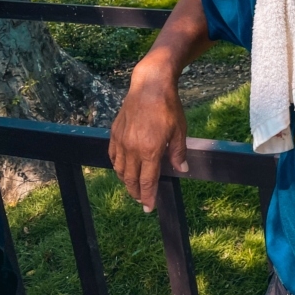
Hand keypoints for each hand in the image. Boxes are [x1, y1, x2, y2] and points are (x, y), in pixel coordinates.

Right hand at [108, 59, 188, 211]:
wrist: (150, 86)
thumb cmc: (168, 107)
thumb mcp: (180, 130)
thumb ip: (178, 152)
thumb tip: (181, 170)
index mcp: (150, 150)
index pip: (147, 181)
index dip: (148, 196)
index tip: (149, 208)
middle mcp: (132, 149)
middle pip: (131, 179)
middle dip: (136, 193)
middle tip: (142, 200)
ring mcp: (121, 141)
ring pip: (119, 170)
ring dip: (126, 181)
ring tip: (133, 187)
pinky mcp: (114, 133)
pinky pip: (113, 156)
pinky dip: (117, 166)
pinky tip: (122, 168)